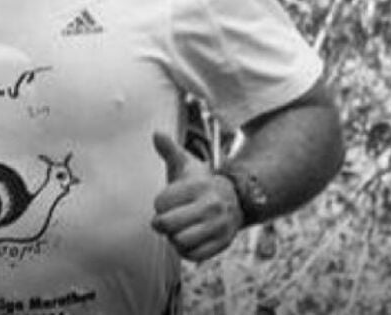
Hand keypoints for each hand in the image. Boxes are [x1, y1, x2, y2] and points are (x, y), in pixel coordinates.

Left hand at [151, 131, 242, 262]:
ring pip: (179, 241)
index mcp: (198, 185)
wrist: (234, 200)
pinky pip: (193, 256)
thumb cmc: (200, 183)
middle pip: (167, 224)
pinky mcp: (222, 243)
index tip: (168, 201)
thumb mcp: (187, 164)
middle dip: (162, 223)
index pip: (161, 203)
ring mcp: (218, 226)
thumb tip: (156, 133)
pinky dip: (186, 251)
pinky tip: (189, 239)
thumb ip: (170, 150)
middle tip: (166, 220)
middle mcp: (211, 206)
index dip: (160, 203)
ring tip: (179, 229)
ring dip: (173, 238)